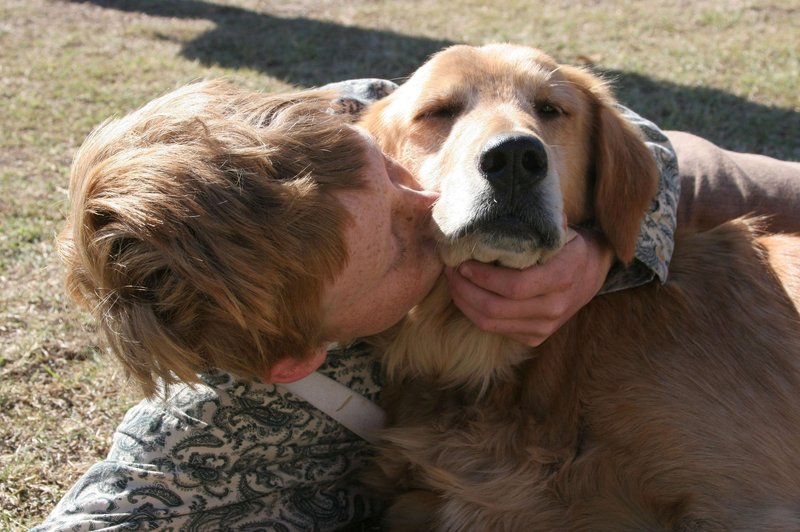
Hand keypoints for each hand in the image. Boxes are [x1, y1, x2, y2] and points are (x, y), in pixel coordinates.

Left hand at [444, 228, 614, 345]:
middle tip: (450, 269)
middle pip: (496, 307)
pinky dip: (473, 312)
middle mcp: (555, 306)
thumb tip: (503, 199)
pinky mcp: (535, 337)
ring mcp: (545, 326)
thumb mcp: (558, 228)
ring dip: (464, 301)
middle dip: (465, 289)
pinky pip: (494, 329)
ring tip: (452, 280)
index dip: (483, 276)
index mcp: (563, 276)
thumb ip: (535, 221)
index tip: (463, 261)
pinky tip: (466, 294)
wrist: (590, 273)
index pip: (515, 285)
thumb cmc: (566, 245)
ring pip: (490, 322)